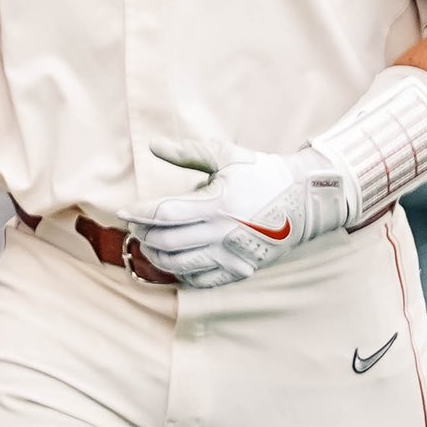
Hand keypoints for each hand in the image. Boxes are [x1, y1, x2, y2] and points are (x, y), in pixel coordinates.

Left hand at [118, 137, 348, 287]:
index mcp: (217, 204)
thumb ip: (188, 152)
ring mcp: (232, 255)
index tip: (123, 211)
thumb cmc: (261, 173)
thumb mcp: (226, 156)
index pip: (165, 214)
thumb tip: (154, 145)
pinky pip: (202, 281)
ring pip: (180, 265)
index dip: (139, 213)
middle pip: (168, 242)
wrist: (303, 200)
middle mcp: (223, 233)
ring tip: (150, 245)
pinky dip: (181, 273)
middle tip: (135, 228)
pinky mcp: (240, 269)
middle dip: (144, 235)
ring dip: (157, 257)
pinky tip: (175, 261)